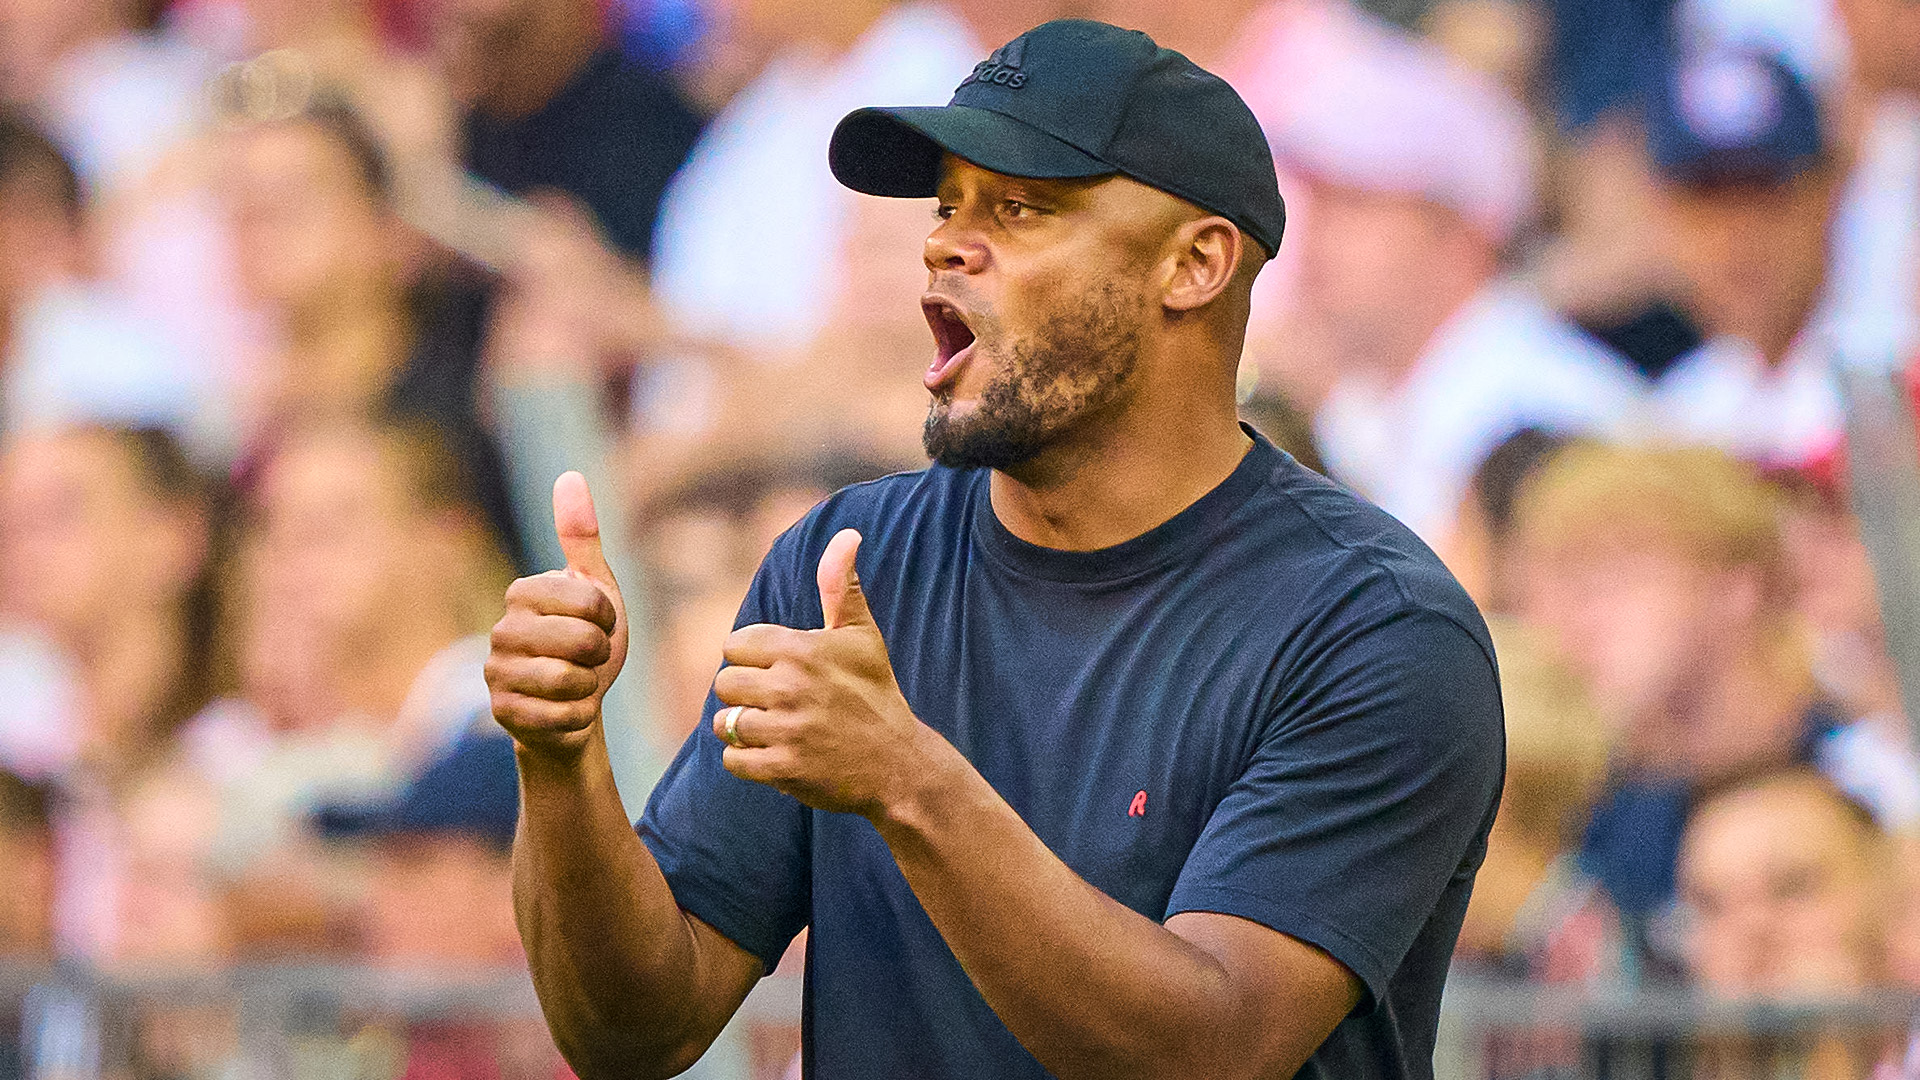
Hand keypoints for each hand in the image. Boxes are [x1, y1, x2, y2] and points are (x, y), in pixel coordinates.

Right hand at [486, 472, 629, 755]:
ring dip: (591, 686)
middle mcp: (502, 630)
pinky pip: (563, 715)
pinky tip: (568, 709)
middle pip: (582, 641)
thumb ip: (582, 537)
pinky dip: (580, 715)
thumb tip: (570, 475)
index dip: (608, 619)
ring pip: (570, 680)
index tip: (598, 625)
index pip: (590, 601)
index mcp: (523, 592)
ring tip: (578, 682)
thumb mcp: (596, 589)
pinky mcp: (504, 713)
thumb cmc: (588, 643)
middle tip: (589, 658)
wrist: (576, 706)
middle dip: (601, 654)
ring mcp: (497, 673)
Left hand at [711, 530, 942, 816]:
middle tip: (777, 702)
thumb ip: (842, 586)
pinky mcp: (783, 768)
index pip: (735, 645)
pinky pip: (732, 760)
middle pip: (724, 683)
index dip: (753, 659)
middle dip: (745, 694)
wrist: (899, 765)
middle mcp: (791, 687)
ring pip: (725, 722)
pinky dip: (747, 761)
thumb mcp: (862, 636)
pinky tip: (775, 754)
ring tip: (775, 728)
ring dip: (743, 728)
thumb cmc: (877, 694)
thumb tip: (847, 534)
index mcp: (802, 649)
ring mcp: (786, 730)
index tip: (780, 671)